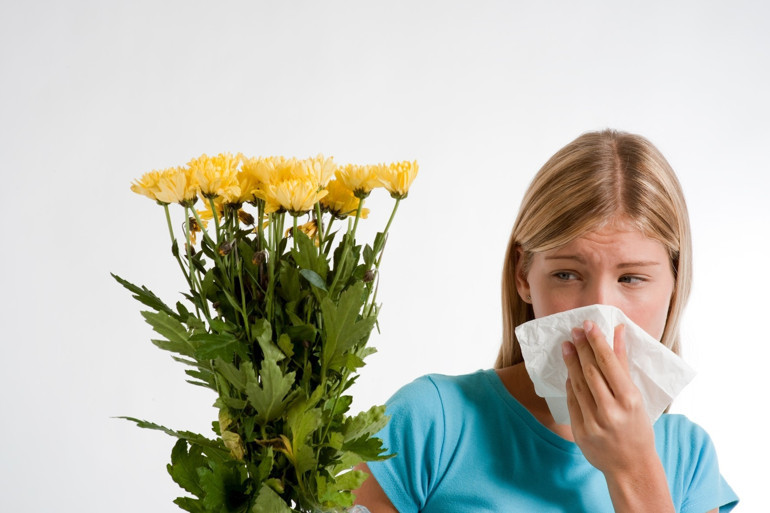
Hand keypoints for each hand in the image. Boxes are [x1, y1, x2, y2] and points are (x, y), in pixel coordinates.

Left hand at [562, 321, 674, 511]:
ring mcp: (593, 422)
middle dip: (582, 348)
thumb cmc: (638, 428)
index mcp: (629, 400)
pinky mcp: (580, 431)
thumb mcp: (637, 397)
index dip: (597, 342)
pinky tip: (569, 371)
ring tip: (568, 345)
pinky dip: (571, 384)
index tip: (589, 325)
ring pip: (578, 384)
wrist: (630, 466)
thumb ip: (623, 364)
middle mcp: (610, 411)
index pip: (609, 364)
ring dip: (572, 362)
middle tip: (575, 330)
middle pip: (591, 372)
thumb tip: (618, 331)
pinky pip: (572, 400)